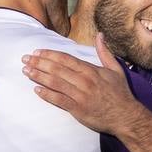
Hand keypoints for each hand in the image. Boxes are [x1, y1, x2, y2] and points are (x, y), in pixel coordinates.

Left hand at [22, 33, 141, 134]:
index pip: (66, 59)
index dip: (50, 54)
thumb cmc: (120, 93)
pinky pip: (59, 100)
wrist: (126, 116)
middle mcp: (84, 81)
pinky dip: (47, 94)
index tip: (37, 51)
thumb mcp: (115, 69)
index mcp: (91, 70)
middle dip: (39, 63)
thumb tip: (99, 35)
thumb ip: (104, 52)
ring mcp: (80, 95)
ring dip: (39, 76)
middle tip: (25, 59)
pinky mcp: (78, 109)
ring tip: (26, 71)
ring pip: (55, 83)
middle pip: (57, 69)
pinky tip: (36, 90)